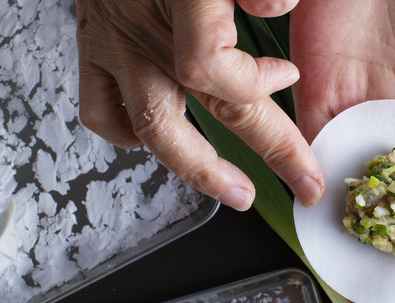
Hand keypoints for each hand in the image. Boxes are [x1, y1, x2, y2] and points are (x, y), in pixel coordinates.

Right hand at [76, 0, 324, 210]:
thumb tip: (276, 7)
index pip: (212, 65)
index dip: (256, 83)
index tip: (286, 76)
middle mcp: (144, 28)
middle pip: (203, 107)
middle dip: (266, 149)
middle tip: (301, 181)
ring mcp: (114, 44)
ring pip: (149, 128)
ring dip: (197, 168)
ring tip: (234, 191)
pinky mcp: (93, 49)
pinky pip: (101, 110)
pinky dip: (129, 135)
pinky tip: (158, 140)